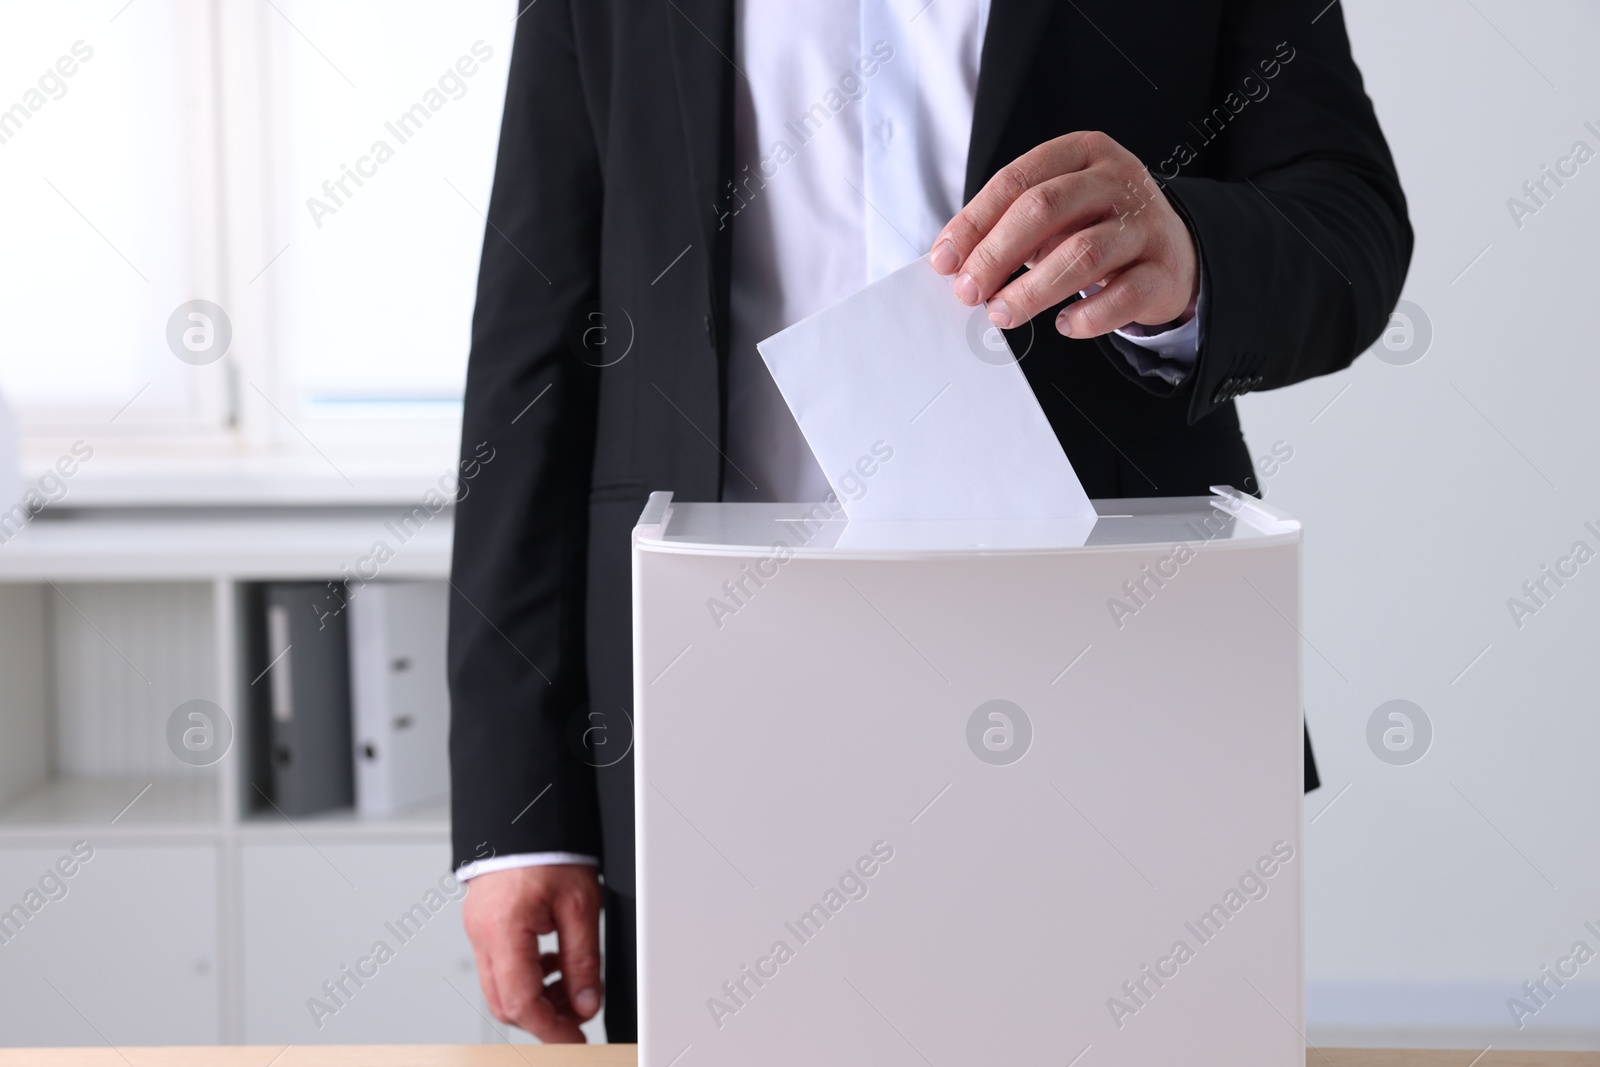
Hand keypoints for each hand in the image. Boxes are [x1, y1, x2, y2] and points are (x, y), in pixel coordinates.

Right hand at [462, 864, 602, 1041]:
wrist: (526, 814)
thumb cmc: (550, 848)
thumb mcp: (581, 904)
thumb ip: (583, 959)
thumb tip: (587, 1003)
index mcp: (503, 930)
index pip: (521, 1001)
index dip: (550, 1029)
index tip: (575, 1040)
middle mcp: (482, 934)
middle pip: (505, 1002)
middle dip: (542, 1017)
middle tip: (577, 1016)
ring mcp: (477, 929)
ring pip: (499, 987)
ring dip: (535, 997)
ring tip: (571, 986)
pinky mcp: (482, 924)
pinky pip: (499, 965)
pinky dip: (526, 975)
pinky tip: (553, 962)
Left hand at [928, 131, 1198, 338]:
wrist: (1173, 250)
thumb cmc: (1098, 226)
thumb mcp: (1056, 211)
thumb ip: (1008, 226)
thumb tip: (953, 262)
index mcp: (1082, 153)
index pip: (1016, 180)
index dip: (974, 222)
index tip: (946, 259)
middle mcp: (1117, 181)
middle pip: (1044, 209)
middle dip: (996, 254)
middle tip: (968, 291)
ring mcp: (1145, 224)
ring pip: (1083, 253)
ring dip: (1033, 289)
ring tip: (1003, 312)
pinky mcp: (1163, 270)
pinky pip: (1123, 295)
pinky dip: (1088, 315)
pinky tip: (1065, 324)